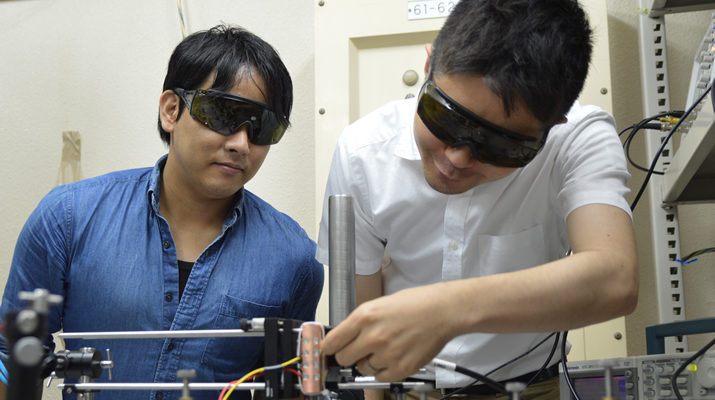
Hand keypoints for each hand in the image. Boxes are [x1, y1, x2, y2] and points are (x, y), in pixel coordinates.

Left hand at [321, 283, 455, 381]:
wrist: (442, 311)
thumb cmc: (415, 304)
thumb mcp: (379, 305)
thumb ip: (360, 323)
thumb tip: (343, 337)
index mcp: (364, 317)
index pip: (332, 341)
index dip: (326, 348)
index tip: (324, 352)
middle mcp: (372, 336)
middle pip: (343, 358)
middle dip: (348, 355)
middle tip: (358, 350)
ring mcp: (386, 354)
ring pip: (362, 368)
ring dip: (369, 362)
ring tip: (385, 348)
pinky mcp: (400, 368)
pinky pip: (380, 377)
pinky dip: (384, 370)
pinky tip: (394, 356)